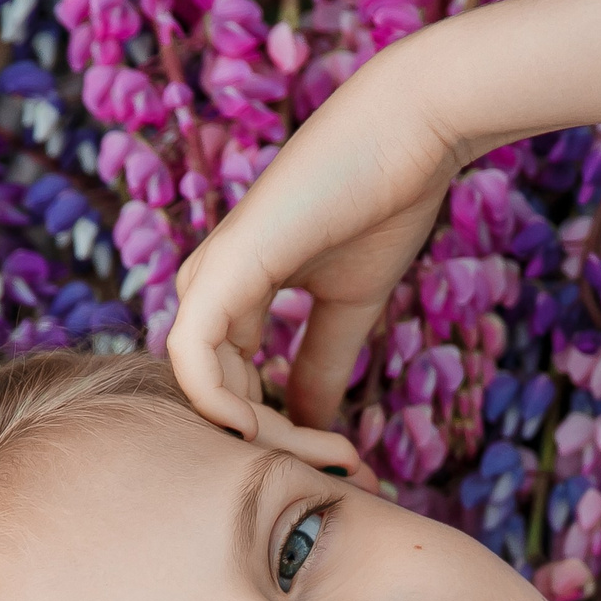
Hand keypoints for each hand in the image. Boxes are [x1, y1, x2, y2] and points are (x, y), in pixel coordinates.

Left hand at [168, 34, 465, 437]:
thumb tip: (313, 429)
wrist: (409, 133)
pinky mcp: (223, 265)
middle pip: (216, 395)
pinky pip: (191, 353)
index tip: (344, 460)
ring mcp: (210, 274)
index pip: (232, 388)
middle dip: (276, 446)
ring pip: (204, 386)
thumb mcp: (348, 305)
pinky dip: (215, 401)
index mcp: (233, 292)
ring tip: (329, 454)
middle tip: (343, 467)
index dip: (280, 436)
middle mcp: (210, 284)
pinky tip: (252, 431)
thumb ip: (322, 365)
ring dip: (263, 434)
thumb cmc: (380, 202)